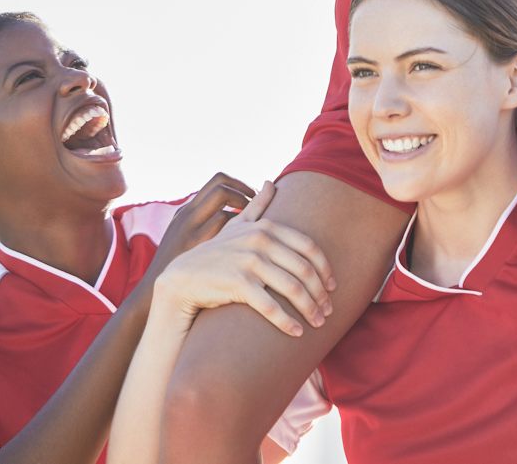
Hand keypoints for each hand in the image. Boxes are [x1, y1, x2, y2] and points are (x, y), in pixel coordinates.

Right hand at [153, 181, 337, 336]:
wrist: (183, 278)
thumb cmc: (216, 253)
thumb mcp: (237, 225)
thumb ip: (257, 205)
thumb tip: (270, 182)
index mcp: (266, 227)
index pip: (308, 247)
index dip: (325, 269)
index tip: (333, 286)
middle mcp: (260, 241)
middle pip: (304, 269)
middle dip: (320, 293)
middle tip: (328, 310)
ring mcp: (249, 261)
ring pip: (292, 288)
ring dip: (309, 309)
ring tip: (318, 323)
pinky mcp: (238, 284)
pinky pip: (270, 306)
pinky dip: (287, 322)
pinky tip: (296, 333)